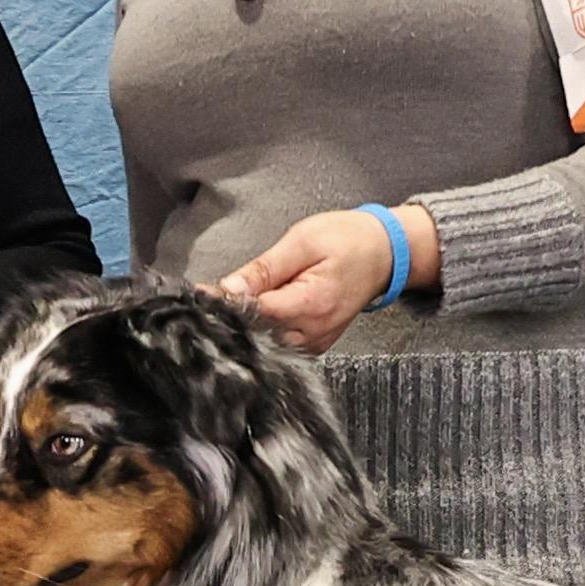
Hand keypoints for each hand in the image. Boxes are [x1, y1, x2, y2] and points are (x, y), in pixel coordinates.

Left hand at [220, 204, 435, 354]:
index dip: (225, 303)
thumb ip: (264, 269)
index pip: (254, 312)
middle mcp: (313, 332)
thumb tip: (229, 288)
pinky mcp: (315, 344)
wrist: (384, 253)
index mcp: (311, 305)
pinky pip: (280, 342)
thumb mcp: (302, 241)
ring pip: (265, 342)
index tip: (200, 293)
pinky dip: (263, 328)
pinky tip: (255, 310)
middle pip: (257, 333)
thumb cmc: (348, 241)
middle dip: (233, 316)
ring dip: (246, 323)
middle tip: (208, 297)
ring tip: (232, 300)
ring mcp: (315, 342)